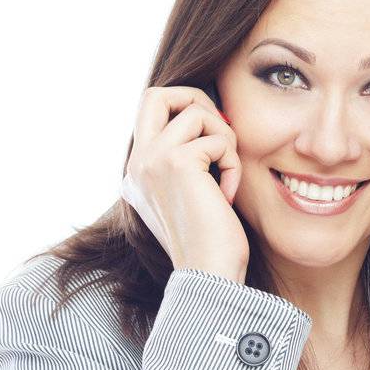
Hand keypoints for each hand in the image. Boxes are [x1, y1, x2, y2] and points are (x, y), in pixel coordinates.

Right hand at [121, 85, 249, 278]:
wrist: (208, 275)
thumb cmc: (210, 243)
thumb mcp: (190, 197)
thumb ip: (186, 162)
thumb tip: (208, 123)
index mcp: (137, 172)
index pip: (151, 112)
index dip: (186, 111)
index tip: (213, 140)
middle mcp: (137, 163)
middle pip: (157, 94)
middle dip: (196, 100)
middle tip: (220, 133)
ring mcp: (152, 160)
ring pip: (196, 112)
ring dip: (224, 139)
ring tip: (227, 176)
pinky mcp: (176, 162)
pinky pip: (218, 139)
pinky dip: (233, 164)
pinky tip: (227, 196)